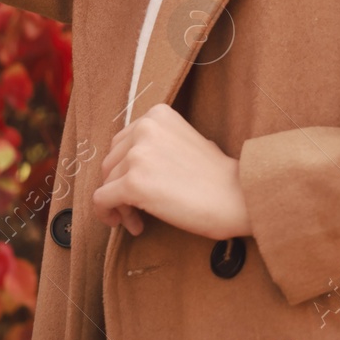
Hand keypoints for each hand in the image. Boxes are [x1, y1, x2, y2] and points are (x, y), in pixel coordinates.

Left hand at [92, 104, 252, 241]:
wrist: (238, 196)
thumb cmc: (217, 176)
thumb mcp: (184, 141)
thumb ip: (156, 144)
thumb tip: (128, 165)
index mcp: (158, 114)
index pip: (122, 142)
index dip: (125, 168)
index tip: (138, 186)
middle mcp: (145, 128)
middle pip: (110, 162)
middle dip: (119, 187)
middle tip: (136, 208)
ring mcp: (137, 154)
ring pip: (106, 183)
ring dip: (120, 205)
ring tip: (139, 220)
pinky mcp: (132, 182)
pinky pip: (101, 201)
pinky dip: (109, 215)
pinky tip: (130, 225)